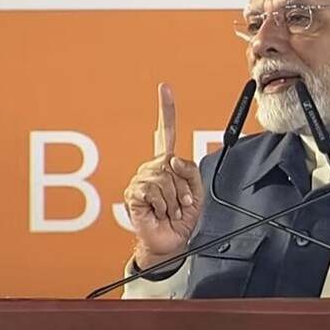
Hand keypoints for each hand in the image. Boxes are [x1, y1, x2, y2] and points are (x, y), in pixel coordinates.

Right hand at [123, 83, 203, 269]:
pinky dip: (162, 205)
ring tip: (170, 210)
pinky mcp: (133, 192)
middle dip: (184, 187)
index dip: (166, 110)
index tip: (165, 88)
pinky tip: (158, 212)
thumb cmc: (182, 218)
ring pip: (164, 177)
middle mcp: (152, 168)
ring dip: (174, 199)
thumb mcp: (196, 192)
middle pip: (173, 162)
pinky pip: (153, 190)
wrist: (171, 241)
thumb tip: (171, 158)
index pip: (166, 132)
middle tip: (181, 205)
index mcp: (168, 164)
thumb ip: (189, 171)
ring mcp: (141, 179)